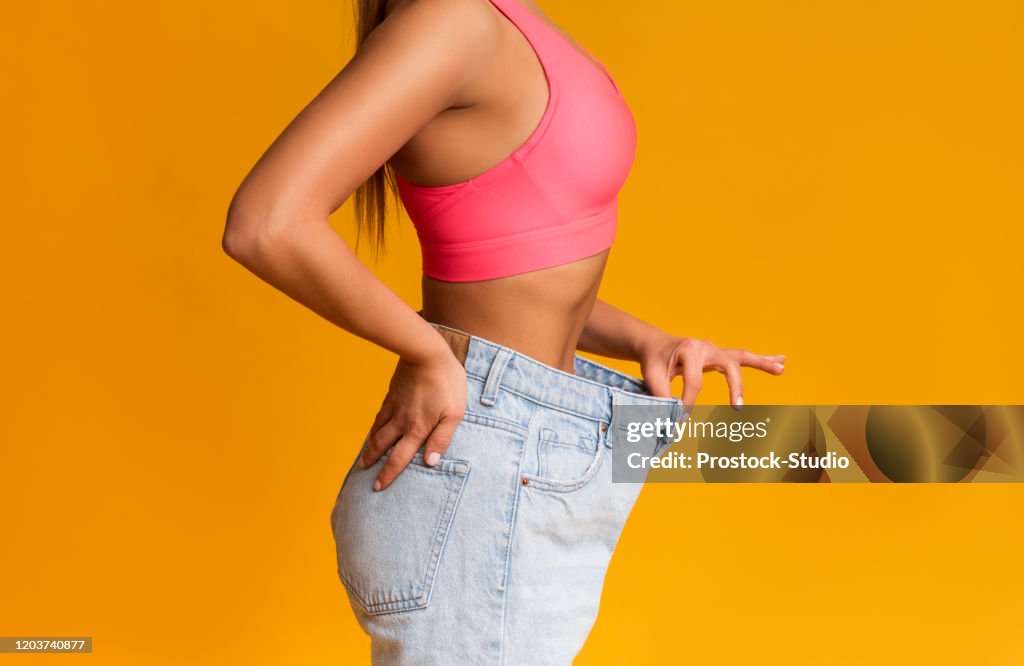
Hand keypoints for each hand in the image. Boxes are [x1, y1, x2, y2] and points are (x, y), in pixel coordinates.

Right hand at [358, 347, 466, 490]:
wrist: (427, 353)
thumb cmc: (447, 383)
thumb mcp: (454, 413)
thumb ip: (442, 439)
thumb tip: (430, 462)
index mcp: (418, 429)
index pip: (400, 458)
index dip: (388, 474)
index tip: (378, 486)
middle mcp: (402, 421)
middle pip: (382, 446)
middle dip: (372, 462)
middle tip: (363, 473)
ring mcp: (394, 407)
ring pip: (377, 431)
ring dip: (370, 446)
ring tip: (364, 457)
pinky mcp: (392, 394)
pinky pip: (379, 415)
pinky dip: (374, 426)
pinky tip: (374, 428)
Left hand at [637, 332, 785, 409]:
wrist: (655, 346)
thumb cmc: (653, 360)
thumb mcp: (651, 375)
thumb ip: (661, 395)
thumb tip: (671, 419)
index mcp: (688, 349)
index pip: (694, 382)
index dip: (688, 402)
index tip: (681, 419)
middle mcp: (705, 347)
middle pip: (728, 366)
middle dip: (735, 387)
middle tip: (738, 408)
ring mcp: (714, 350)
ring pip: (741, 357)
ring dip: (762, 362)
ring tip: (782, 368)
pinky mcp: (720, 355)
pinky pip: (742, 358)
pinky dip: (761, 360)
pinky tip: (781, 362)